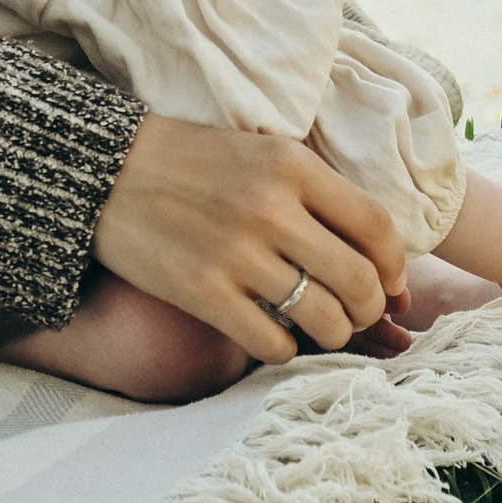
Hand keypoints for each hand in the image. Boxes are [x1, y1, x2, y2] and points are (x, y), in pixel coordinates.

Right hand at [90, 118, 405, 366]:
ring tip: (315, 323)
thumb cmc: (193, 162)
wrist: (106, 170)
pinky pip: (274, 344)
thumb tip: (382, 266)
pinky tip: (267, 330)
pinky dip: (282, 348)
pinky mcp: (204, 292)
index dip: (395, 267)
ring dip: (331, 333)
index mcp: (291, 164)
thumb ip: (316, 196)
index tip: (391, 284)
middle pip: (359, 282)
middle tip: (355, 313)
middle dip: (368, 309)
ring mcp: (236, 253)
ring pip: (324, 321)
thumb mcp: (260, 153)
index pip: (376, 226)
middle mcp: (270, 207)